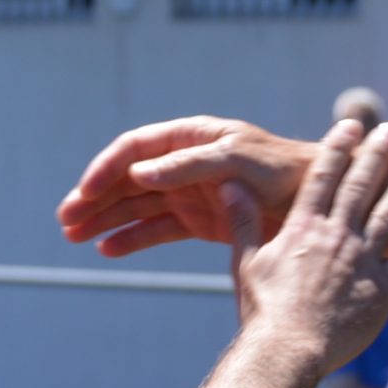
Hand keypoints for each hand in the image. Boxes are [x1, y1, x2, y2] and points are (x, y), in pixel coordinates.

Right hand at [58, 115, 316, 259]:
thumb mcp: (237, 163)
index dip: (105, 169)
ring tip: (75, 238)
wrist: (322, 203)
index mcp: (192, 137)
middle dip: (95, 199)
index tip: (83, 193)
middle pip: (128, 180)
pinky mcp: (202, 223)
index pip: (135, 149)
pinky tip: (109, 250)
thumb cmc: (284, 172)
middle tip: (65, 221)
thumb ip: (189, 166)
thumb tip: (138, 174)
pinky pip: (158, 230)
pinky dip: (133, 239)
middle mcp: (186, 163)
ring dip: (106, 220)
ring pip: (137, 207)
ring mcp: (192, 194)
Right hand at [223, 121, 387, 377]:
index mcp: (303, 228)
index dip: (338, 147)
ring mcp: (363, 261)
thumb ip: (242, 221)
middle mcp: (336, 236)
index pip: (322, 175)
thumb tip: (228, 184)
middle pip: (361, 185)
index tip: (350, 125)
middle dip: (378, 153)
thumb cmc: (263, 313)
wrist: (288, 354)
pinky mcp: (383, 289)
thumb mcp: (245, 263)